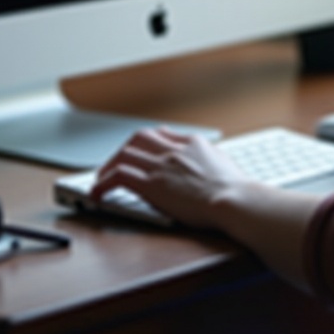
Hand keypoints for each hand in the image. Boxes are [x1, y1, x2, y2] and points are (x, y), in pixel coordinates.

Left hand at [91, 127, 246, 228]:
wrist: (235, 200)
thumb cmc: (236, 189)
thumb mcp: (223, 162)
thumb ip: (207, 157)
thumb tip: (205, 161)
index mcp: (193, 142)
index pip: (161, 134)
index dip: (146, 143)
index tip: (141, 151)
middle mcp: (173, 149)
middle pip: (139, 138)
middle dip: (124, 149)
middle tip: (116, 162)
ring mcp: (162, 165)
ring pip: (125, 154)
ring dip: (109, 165)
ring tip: (101, 178)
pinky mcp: (152, 184)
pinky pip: (119, 176)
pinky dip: (104, 182)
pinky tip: (98, 192)